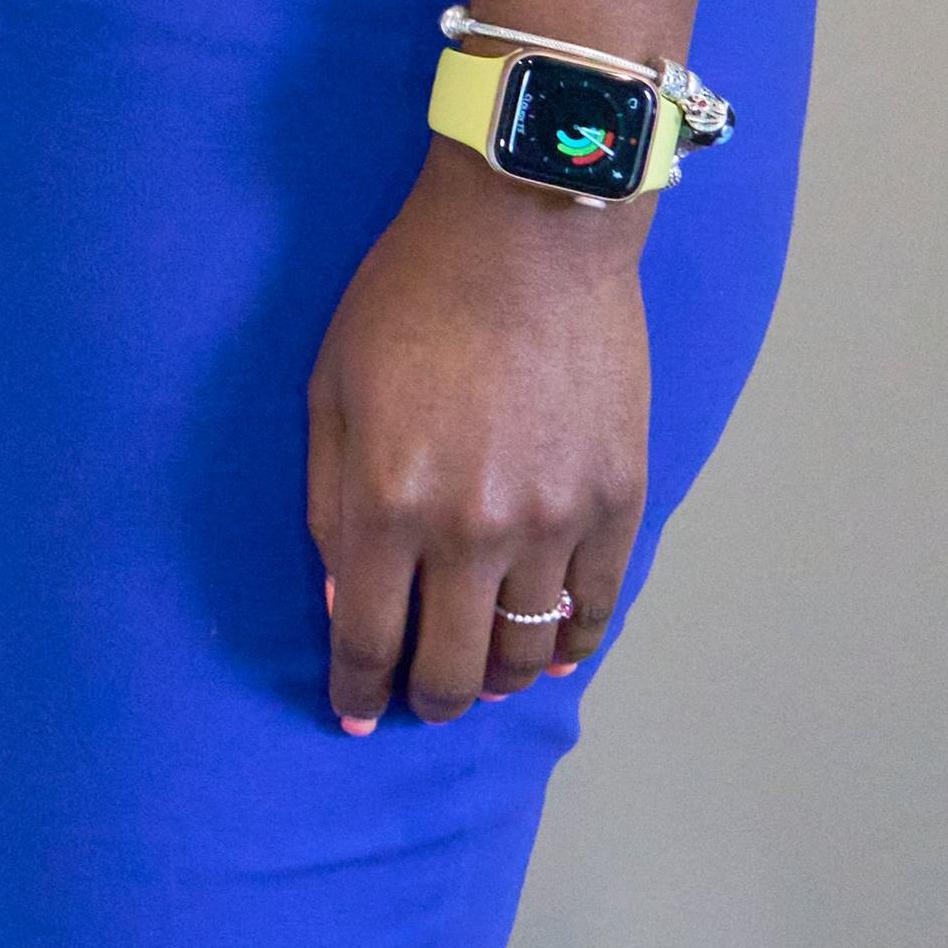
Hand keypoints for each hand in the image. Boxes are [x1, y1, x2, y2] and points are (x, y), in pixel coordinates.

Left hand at [309, 148, 649, 732]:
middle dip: (427, 698)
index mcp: (388, 499)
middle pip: (449, 663)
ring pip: (525, 649)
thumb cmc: (409, 295)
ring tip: (478, 678)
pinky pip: (595, 607)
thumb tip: (345, 598)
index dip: (358, 686)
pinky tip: (547, 654)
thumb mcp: (330, 389)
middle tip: (419, 702)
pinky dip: (570, 644)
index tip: (354, 714)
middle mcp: (471, 528)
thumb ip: (328, 503)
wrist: (528, 232)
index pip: (367, 634)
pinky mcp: (618, 501)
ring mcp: (553, 520)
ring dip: (496, 678)